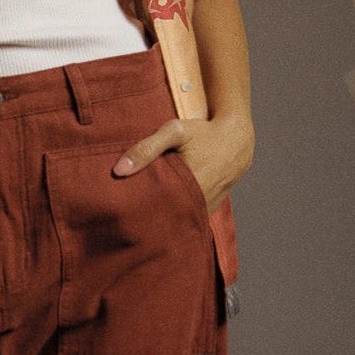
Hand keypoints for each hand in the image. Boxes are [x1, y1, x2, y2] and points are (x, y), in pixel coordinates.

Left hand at [111, 112, 254, 213]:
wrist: (236, 141)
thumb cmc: (203, 134)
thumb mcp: (174, 132)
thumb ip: (146, 148)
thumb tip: (118, 170)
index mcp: (185, 187)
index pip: (151, 210)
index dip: (133, 212)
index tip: (118, 212)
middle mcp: (196, 204)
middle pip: (161, 220)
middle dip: (143, 219)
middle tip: (123, 218)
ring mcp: (203, 210)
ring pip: (174, 221)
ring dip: (159, 218)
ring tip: (138, 218)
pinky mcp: (206, 211)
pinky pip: (186, 219)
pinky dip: (173, 216)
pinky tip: (160, 211)